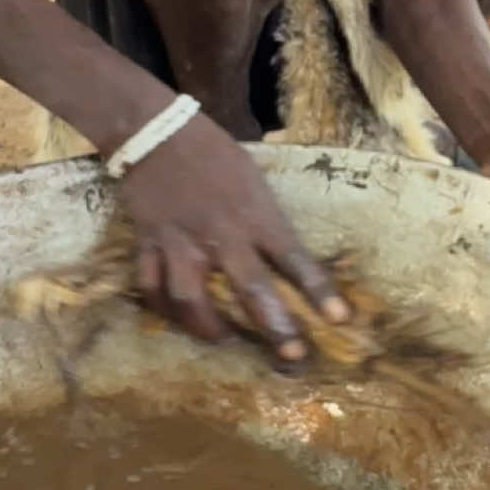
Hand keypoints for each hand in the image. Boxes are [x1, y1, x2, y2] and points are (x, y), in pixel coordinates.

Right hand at [118, 115, 347, 364]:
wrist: (156, 132)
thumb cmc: (216, 154)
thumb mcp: (255, 183)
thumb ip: (268, 223)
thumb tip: (287, 260)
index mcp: (254, 215)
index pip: (294, 258)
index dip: (319, 291)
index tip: (340, 319)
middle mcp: (221, 235)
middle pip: (250, 289)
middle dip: (274, 327)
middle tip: (292, 357)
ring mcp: (180, 243)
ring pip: (190, 300)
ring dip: (209, 329)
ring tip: (225, 341)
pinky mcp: (149, 245)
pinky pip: (152, 289)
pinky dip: (163, 309)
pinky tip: (177, 320)